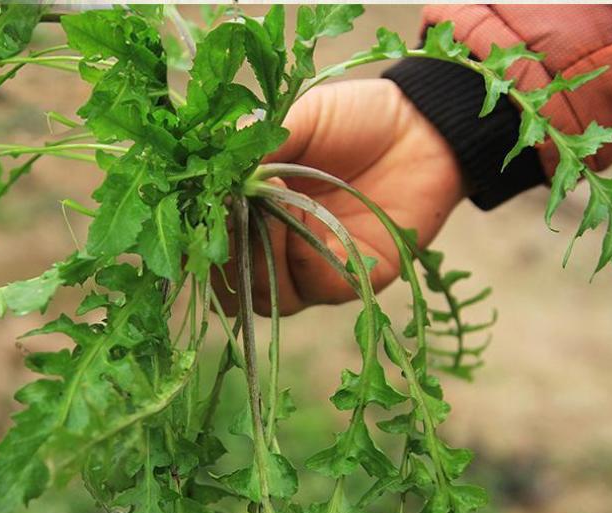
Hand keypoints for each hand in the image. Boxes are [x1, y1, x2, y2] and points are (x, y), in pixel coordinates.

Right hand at [216, 78, 463, 314]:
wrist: (419, 130)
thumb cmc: (351, 120)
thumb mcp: (294, 120)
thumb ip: (250, 147)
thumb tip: (212, 175)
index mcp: (245, 209)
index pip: (201, 240)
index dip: (192, 234)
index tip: (200, 206)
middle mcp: (269, 246)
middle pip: (226, 278)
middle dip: (227, 245)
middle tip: (241, 201)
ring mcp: (303, 268)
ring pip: (262, 294)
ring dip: (264, 251)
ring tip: (284, 199)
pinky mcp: (343, 281)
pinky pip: (310, 288)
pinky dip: (307, 255)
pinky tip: (318, 221)